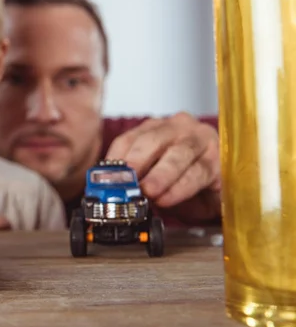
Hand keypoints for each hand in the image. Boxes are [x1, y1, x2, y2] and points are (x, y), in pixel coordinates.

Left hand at [105, 112, 220, 223]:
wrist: (215, 195)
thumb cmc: (181, 182)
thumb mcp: (151, 178)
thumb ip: (133, 178)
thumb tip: (108, 190)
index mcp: (154, 129)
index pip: (129, 139)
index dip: (116, 159)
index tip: (106, 178)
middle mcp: (178, 128)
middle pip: (153, 140)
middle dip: (137, 161)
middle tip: (127, 181)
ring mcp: (201, 140)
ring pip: (178, 154)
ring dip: (160, 175)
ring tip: (148, 191)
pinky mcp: (219, 160)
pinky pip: (198, 172)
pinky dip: (180, 187)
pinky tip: (168, 198)